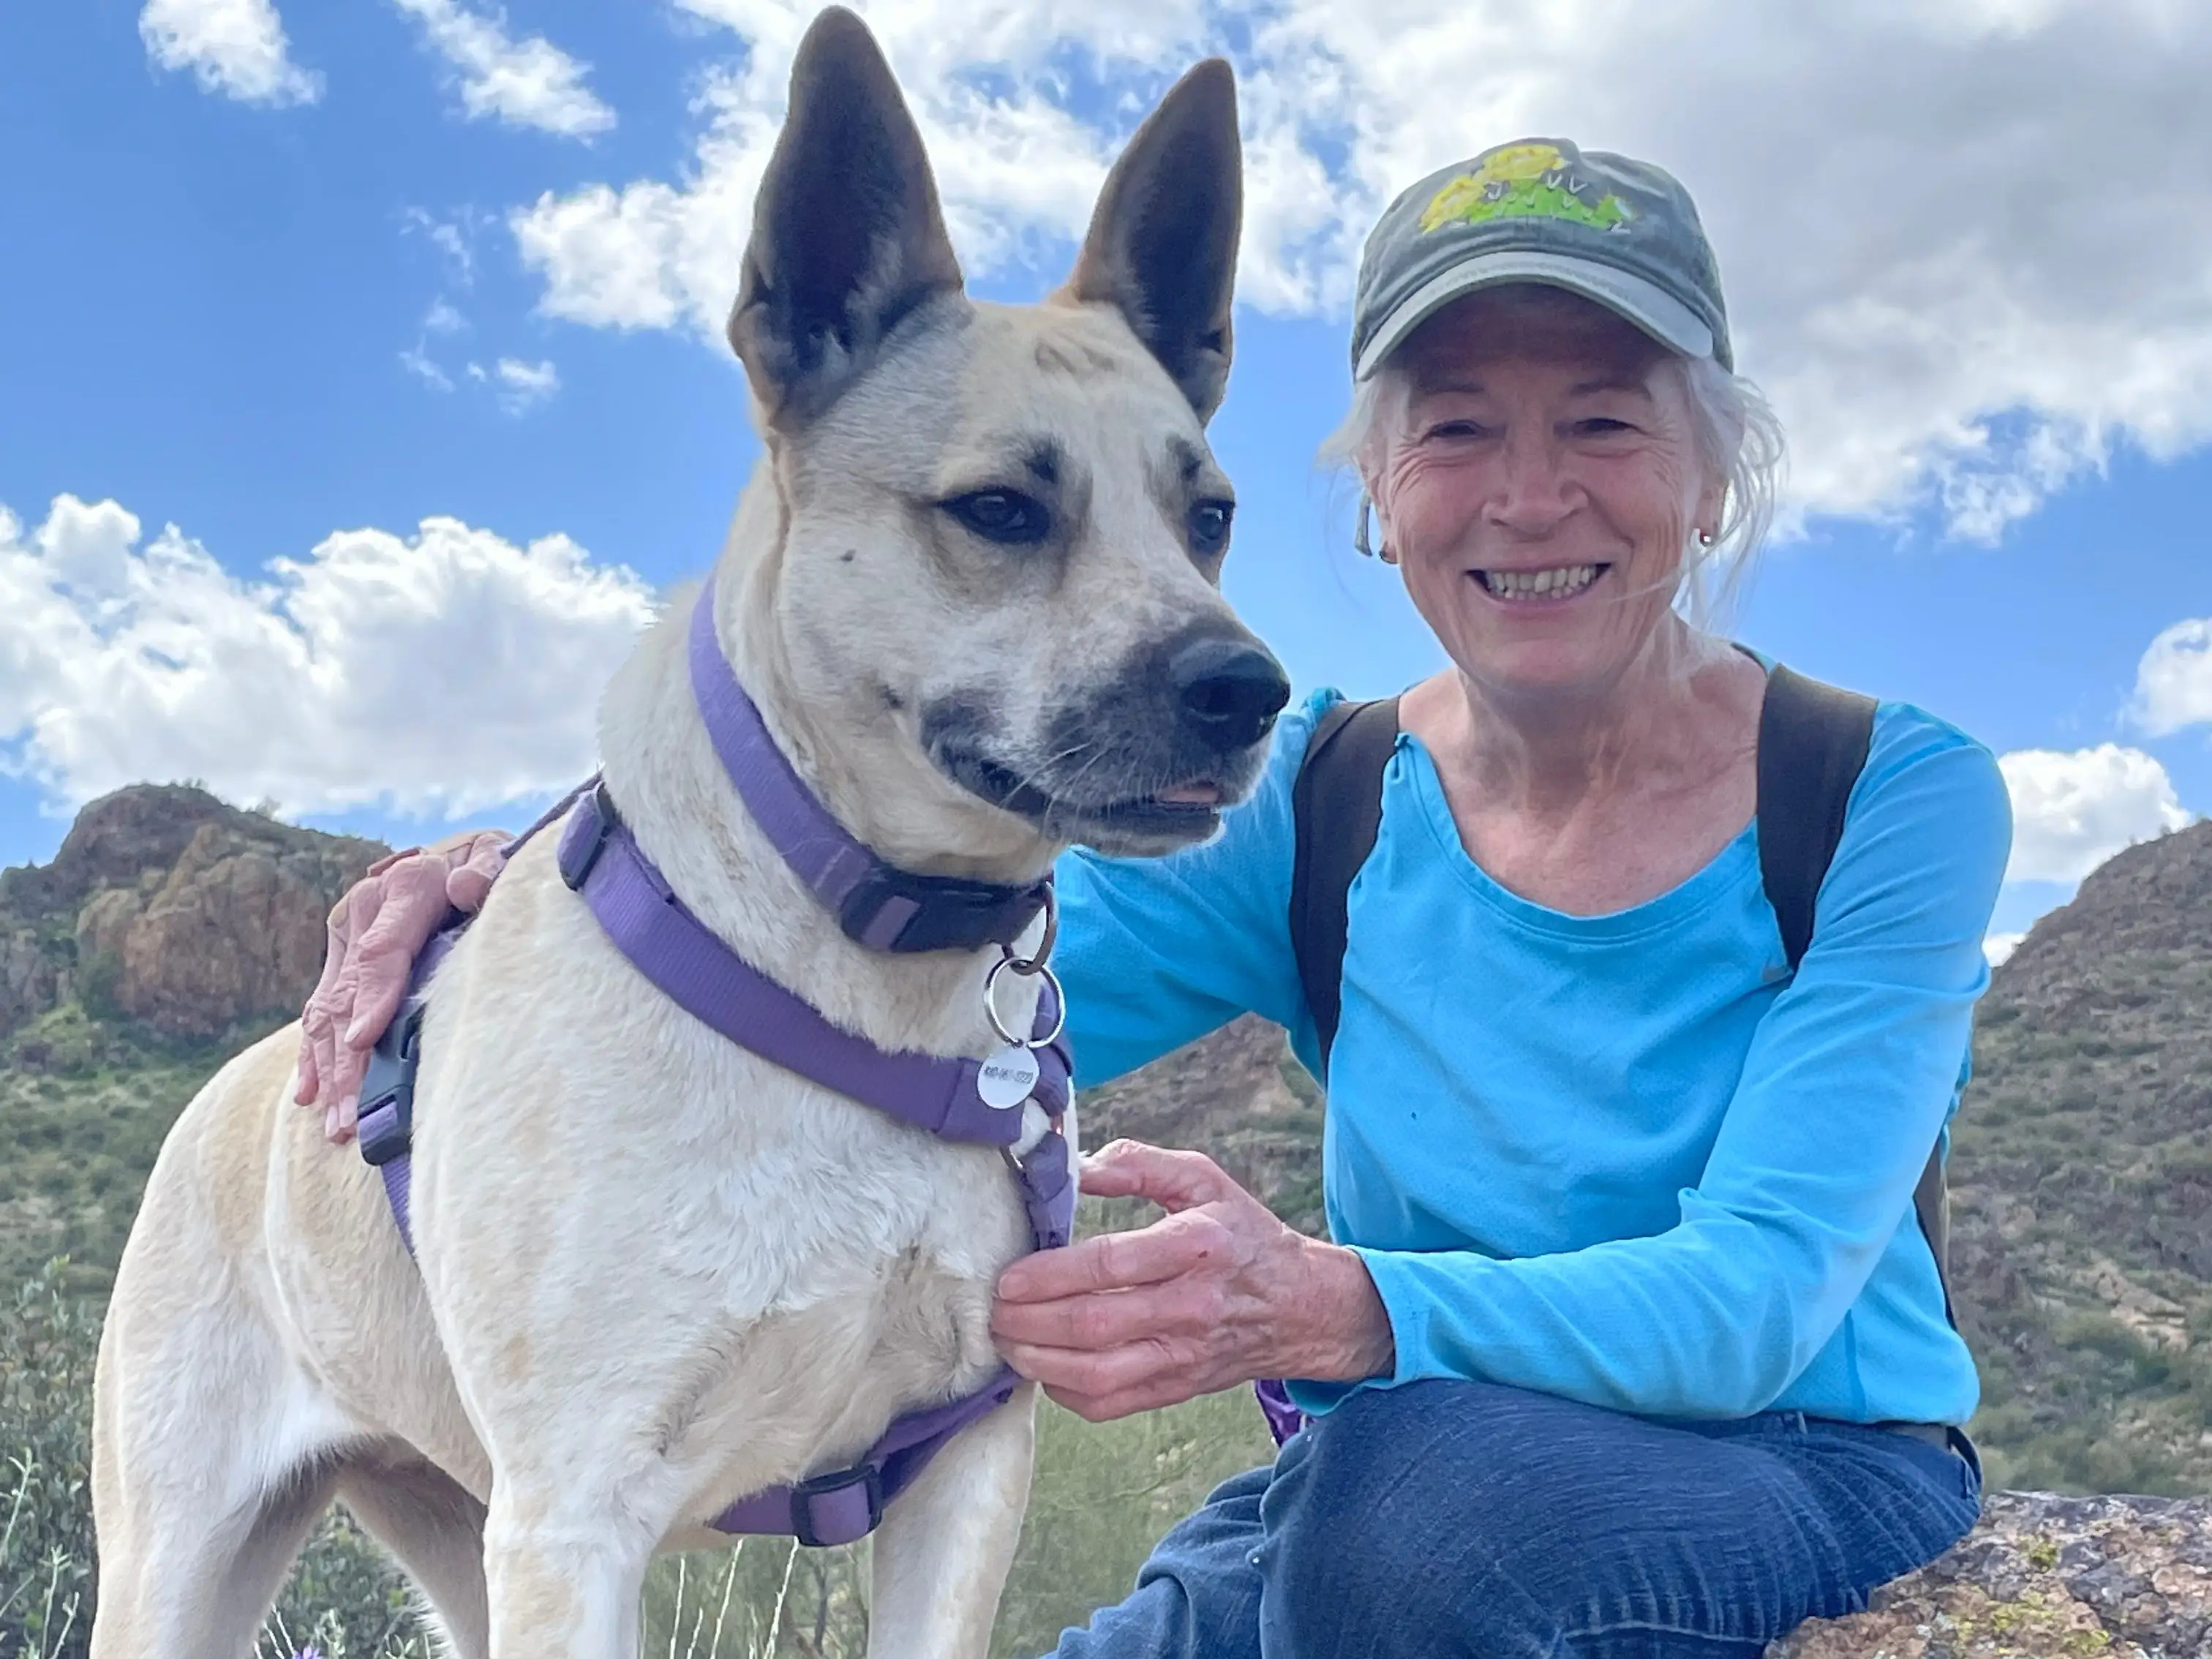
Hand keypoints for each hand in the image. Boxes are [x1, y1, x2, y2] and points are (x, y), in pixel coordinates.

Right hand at [293, 828, 509, 1140]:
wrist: (460, 851)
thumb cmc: (489, 864)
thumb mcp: (497, 856)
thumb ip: (487, 869)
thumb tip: (465, 887)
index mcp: (405, 887)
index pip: (385, 951)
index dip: (374, 996)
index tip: (367, 1040)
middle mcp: (365, 910)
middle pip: (349, 996)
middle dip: (348, 1061)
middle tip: (351, 1117)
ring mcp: (347, 935)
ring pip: (328, 1012)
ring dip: (330, 1071)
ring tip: (338, 1125)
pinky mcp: (338, 956)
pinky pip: (318, 1011)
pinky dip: (313, 1057)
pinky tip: (308, 1099)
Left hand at [990, 1139, 1393, 1421]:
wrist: (1302, 1307)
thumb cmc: (1242, 1235)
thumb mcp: (1203, 1180)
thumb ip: (1137, 1164)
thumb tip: (1074, 1166)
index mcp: (1198, 1245)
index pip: (1111, 1264)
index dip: (1050, 1274)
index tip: (1009, 1277)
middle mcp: (1191, 1305)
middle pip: (1094, 1325)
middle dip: (1029, 1323)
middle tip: (991, 1311)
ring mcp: (1184, 1354)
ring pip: (1097, 1374)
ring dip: (1038, 1362)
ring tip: (1004, 1341)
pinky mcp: (1178, 1388)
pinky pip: (1110, 1404)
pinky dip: (1065, 1393)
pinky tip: (1042, 1368)